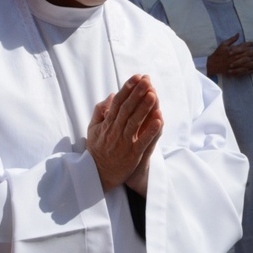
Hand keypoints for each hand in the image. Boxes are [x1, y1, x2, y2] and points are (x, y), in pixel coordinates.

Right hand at [87, 74, 162, 195]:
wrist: (97, 174)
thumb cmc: (97, 149)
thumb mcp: (93, 128)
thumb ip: (100, 111)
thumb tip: (112, 95)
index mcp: (107, 124)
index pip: (118, 102)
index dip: (127, 89)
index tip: (136, 77)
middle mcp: (115, 131)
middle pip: (127, 109)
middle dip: (137, 93)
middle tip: (146, 80)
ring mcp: (124, 143)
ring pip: (135, 122)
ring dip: (144, 108)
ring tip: (153, 94)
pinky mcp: (132, 154)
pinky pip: (143, 141)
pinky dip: (150, 130)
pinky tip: (159, 120)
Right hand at [207, 33, 252, 77]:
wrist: (213, 64)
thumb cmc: (218, 54)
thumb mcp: (223, 44)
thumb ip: (232, 39)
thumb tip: (238, 34)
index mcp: (234, 50)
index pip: (244, 46)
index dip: (249, 44)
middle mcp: (236, 57)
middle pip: (248, 54)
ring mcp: (237, 64)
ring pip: (248, 63)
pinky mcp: (236, 71)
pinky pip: (245, 71)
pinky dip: (251, 70)